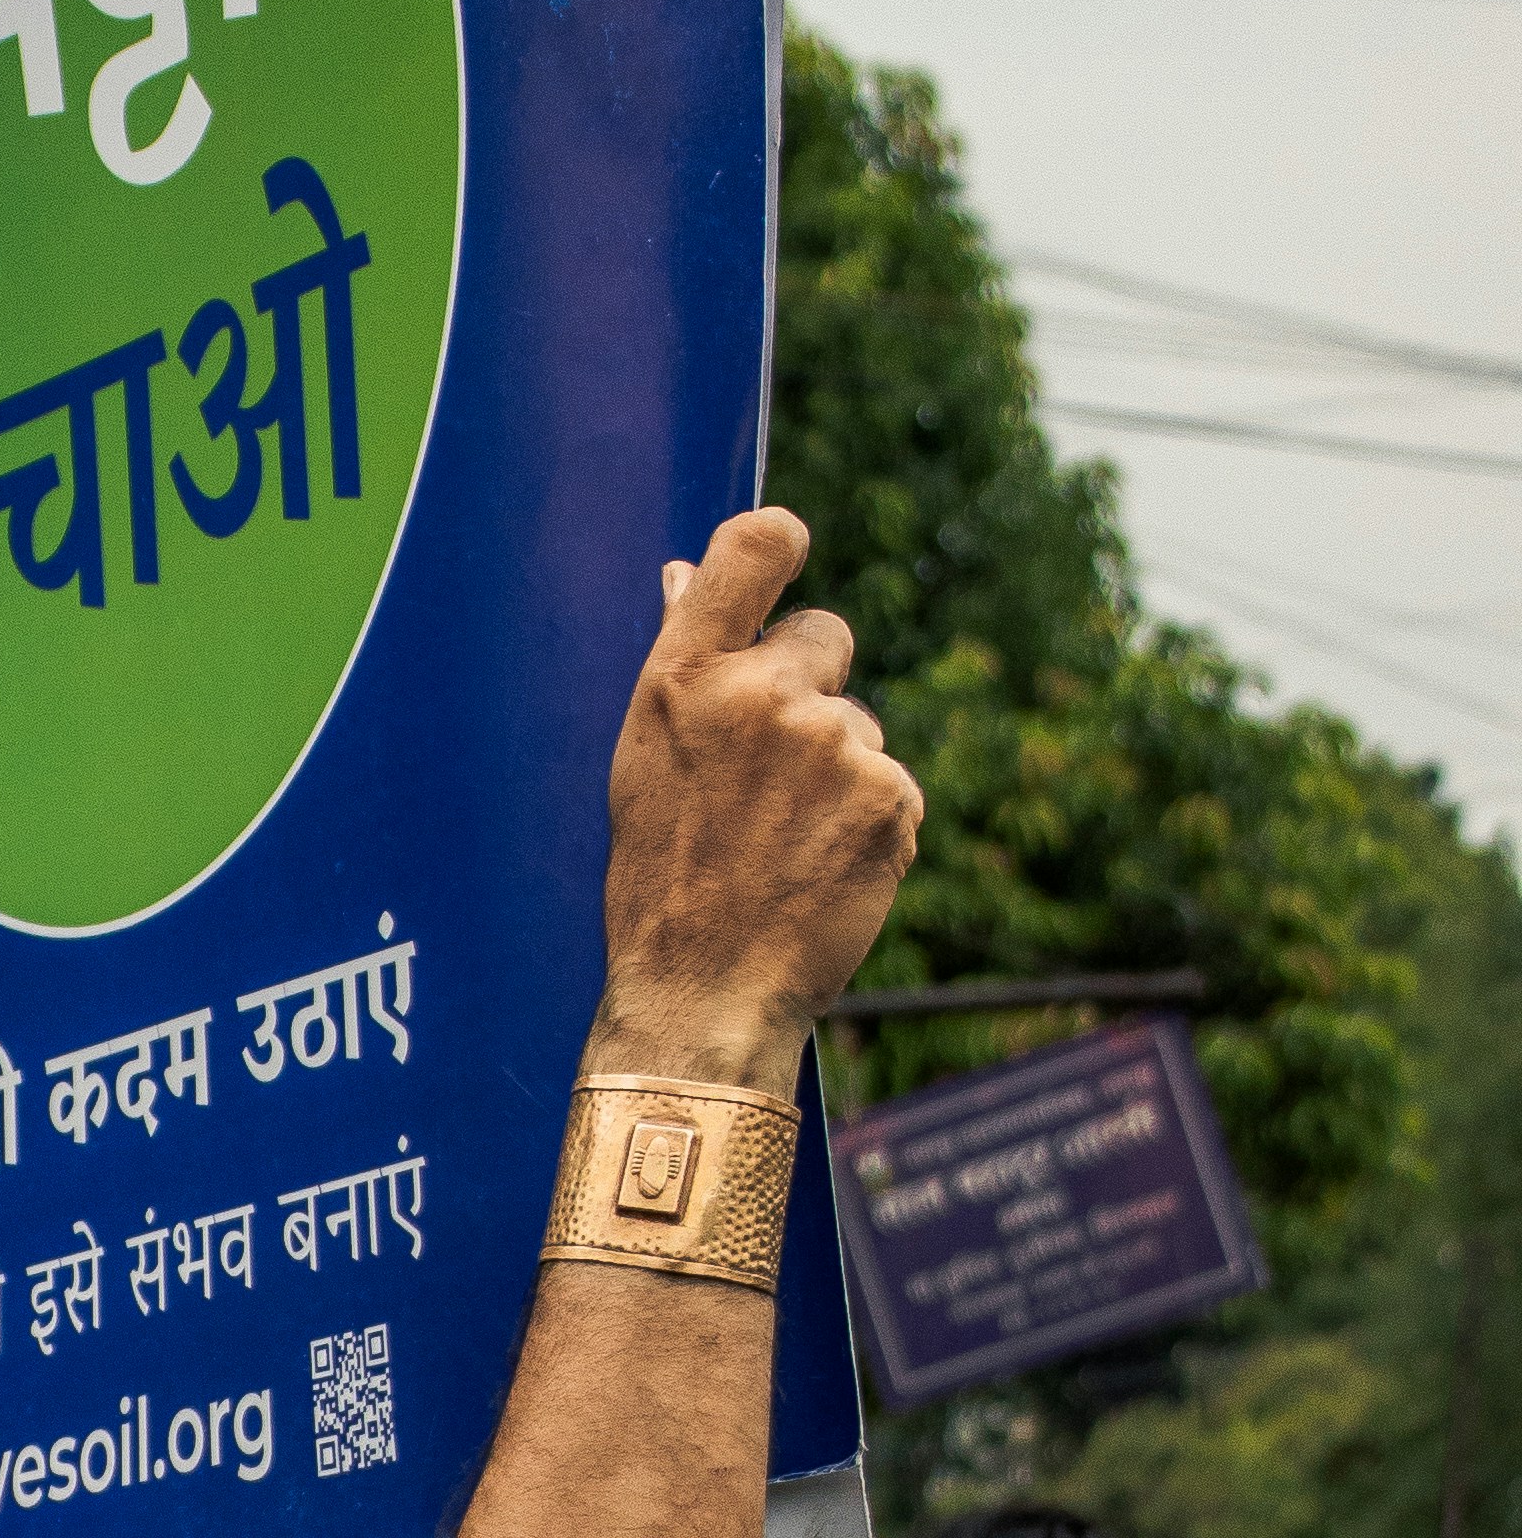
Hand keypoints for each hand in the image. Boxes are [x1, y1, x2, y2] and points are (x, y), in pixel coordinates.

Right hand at [597, 509, 920, 1091]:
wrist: (701, 996)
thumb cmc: (660, 882)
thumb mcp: (645, 760)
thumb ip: (683, 662)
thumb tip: (687, 572)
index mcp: (685, 678)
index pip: (754, 547)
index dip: (780, 541)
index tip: (787, 550)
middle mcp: (761, 696)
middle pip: (825, 635)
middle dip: (812, 685)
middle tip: (769, 773)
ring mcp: (833, 745)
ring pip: (859, 726)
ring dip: (837, 771)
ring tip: (783, 845)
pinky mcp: (890, 796)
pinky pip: (892, 786)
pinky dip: (869, 824)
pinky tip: (821, 870)